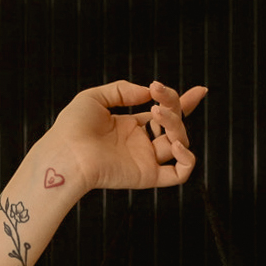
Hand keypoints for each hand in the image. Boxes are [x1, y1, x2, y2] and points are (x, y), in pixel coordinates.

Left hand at [50, 79, 207, 190]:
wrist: (65, 153)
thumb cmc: (71, 128)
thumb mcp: (94, 97)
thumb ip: (122, 90)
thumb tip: (148, 92)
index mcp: (129, 126)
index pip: (164, 113)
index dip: (182, 102)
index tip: (199, 90)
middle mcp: (140, 143)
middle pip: (175, 125)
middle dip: (176, 107)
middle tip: (159, 99)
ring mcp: (145, 160)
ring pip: (180, 143)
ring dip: (176, 125)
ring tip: (156, 113)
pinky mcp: (147, 175)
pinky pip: (179, 174)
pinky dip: (187, 159)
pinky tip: (174, 143)